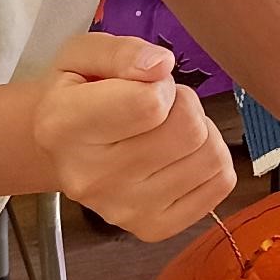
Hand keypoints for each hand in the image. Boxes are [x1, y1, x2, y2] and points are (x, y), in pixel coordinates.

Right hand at [28, 34, 233, 239]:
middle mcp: (91, 177)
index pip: (150, 104)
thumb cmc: (77, 93)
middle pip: (188, 129)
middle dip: (184, 104)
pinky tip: (179, 155)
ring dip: (200, 131)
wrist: (60, 150)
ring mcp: (123, 210)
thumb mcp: (82, 54)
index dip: (161, 84)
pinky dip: (210, 162)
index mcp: (65, 126)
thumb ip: (121, 51)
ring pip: (210, 156)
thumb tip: (161, 66)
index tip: (144, 83)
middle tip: (158, 105)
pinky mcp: (152, 228)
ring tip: (167, 129)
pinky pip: (220, 184)